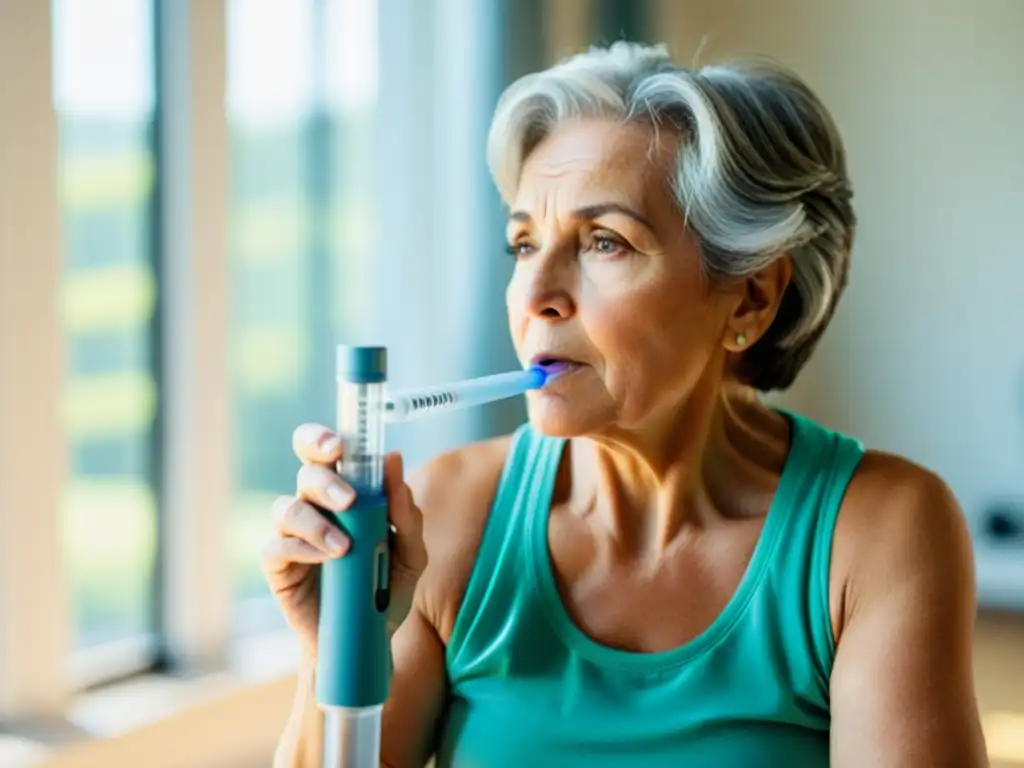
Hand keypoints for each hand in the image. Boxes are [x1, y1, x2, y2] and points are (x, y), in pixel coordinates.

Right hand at [260, 422, 426, 657]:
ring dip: (316, 522)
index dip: (322, 439)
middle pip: (306, 473)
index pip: (325, 452)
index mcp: (343, 492)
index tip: (339, 446)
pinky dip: (301, 548)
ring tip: (344, 547)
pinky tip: (325, 559)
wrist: (366, 640)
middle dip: (325, 481)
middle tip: (349, 499)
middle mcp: (314, 505)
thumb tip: (395, 462)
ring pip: (288, 508)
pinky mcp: (279, 566)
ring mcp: (292, 534)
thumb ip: (406, 513)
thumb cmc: (384, 588)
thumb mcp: (410, 553)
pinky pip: (277, 546)